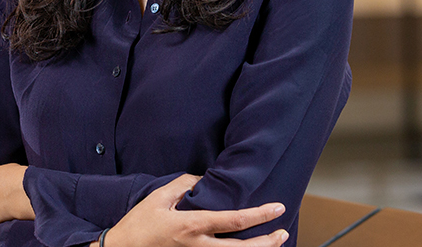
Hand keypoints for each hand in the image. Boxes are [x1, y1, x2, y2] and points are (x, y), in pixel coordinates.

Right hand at [97, 173, 288, 246]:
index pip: (234, 222)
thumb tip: (202, 181)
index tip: (276, 208)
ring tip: (274, 243)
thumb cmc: (138, 225)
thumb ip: (183, 186)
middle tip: (283, 232)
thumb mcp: (158, 198)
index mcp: (191, 227)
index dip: (259, 215)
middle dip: (267, 242)